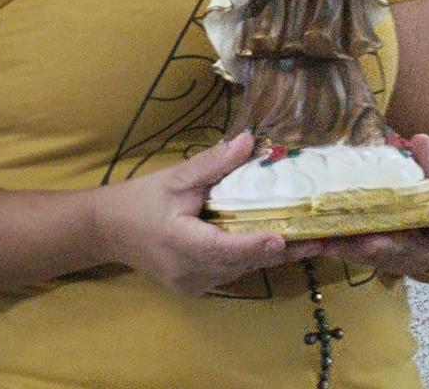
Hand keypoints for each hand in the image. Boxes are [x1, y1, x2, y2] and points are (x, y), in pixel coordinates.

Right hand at [91, 133, 320, 295]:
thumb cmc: (141, 200)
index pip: (222, 248)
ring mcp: (194, 285)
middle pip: (241, 263)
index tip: (282, 237)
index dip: (254, 244)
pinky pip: (233, 272)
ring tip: (313, 241)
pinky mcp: (198, 286)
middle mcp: (190, 273)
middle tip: (320, 239)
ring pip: (241, 271)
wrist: (108, 230)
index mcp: (180, 245)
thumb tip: (249, 141)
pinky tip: (282, 243)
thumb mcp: (175, 177)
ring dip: (273, 256)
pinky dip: (255, 257)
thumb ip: (213, 164)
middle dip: (281, 251)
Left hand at [317, 134, 428, 277]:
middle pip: (407, 251)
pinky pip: (358, 255)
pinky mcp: (380, 257)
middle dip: (385, 247)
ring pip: (376, 257)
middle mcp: (428, 250)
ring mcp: (402, 258)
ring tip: (326, 243)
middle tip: (369, 242)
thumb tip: (420, 140)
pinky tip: (314, 240)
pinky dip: (337, 248)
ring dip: (350, 251)